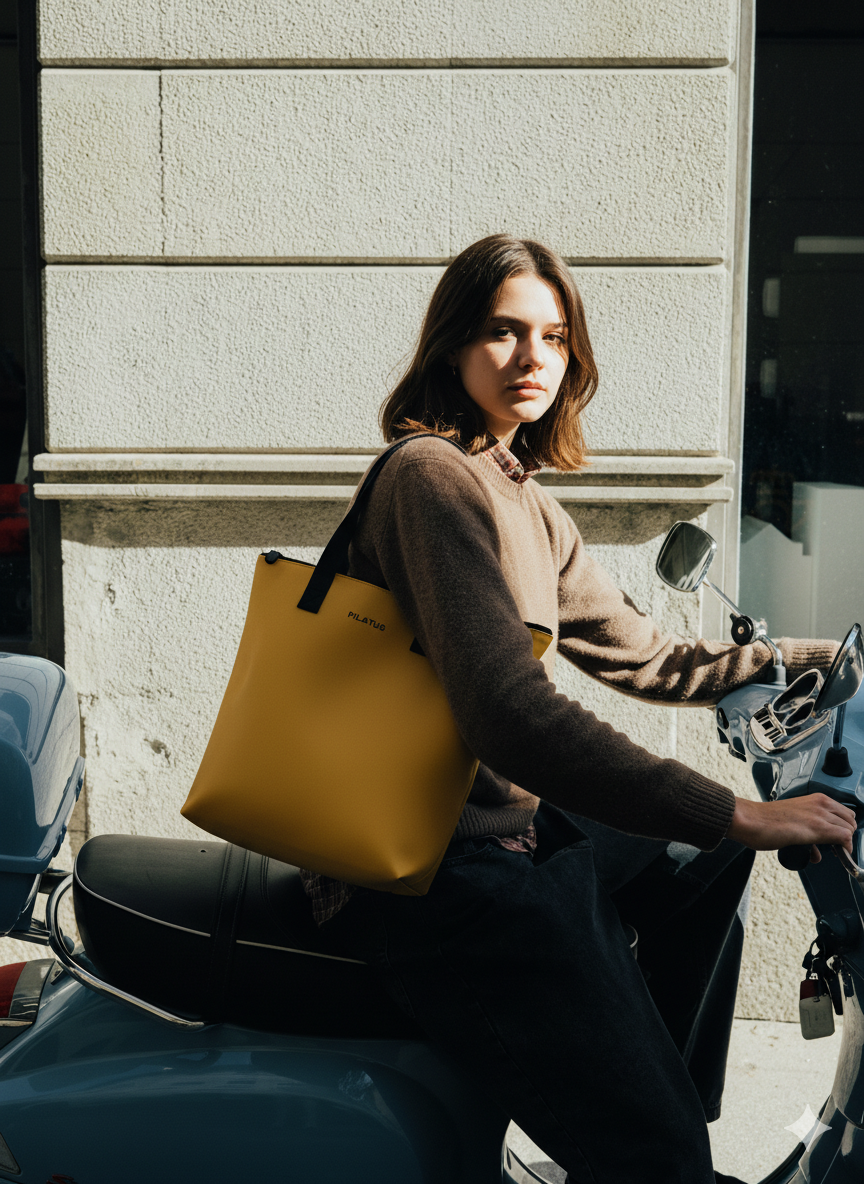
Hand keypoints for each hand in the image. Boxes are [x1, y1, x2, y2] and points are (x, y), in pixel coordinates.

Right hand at [728, 793, 856, 862]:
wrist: (750, 820)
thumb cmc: (764, 820)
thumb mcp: (792, 821)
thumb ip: (807, 834)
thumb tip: (816, 852)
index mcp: (816, 798)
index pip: (844, 814)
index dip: (842, 829)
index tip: (835, 841)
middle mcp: (820, 804)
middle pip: (850, 821)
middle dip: (845, 836)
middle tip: (832, 847)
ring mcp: (819, 815)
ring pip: (849, 829)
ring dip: (843, 843)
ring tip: (829, 851)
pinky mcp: (817, 827)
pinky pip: (844, 837)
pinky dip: (843, 848)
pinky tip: (831, 854)